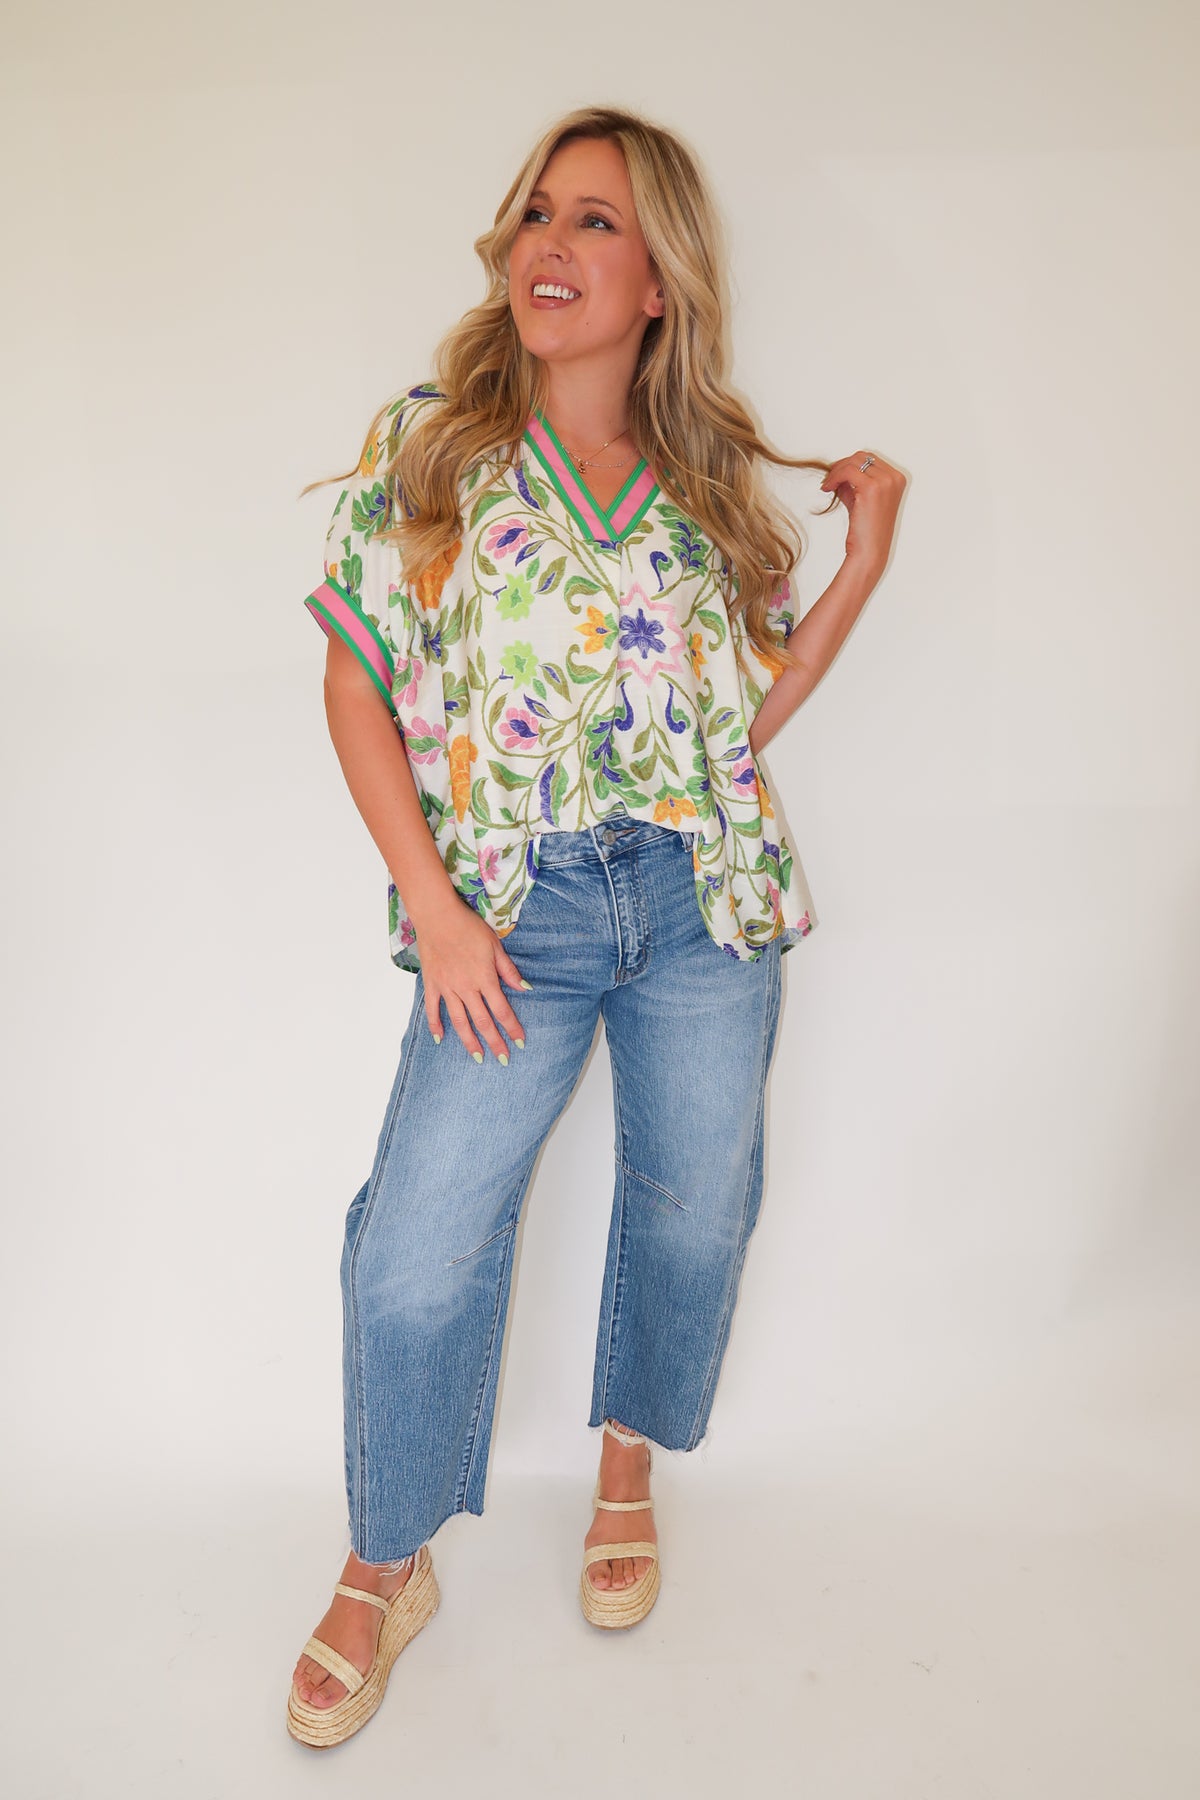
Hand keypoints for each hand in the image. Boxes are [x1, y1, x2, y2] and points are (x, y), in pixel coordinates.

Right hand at [412, 892, 527, 1061]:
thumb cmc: (468, 926)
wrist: (437, 915)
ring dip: (469, 1041)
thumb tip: (524, 988)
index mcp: (485, 978)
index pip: (502, 1010)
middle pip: (483, 1021)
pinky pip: (433, 1010)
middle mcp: (466, 988)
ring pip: (460, 1021)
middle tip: (503, 1059)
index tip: (520, 1042)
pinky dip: (436, 1025)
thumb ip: (508, 970)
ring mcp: (447, 988)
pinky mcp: (431, 984)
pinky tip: (441, 1039)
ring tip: (478, 1057)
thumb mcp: (495, 945)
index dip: (512, 1027)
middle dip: (494, 1042)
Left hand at [820, 451, 906, 570]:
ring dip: (836, 471)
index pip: (870, 459)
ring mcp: (885, 481)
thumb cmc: (867, 530)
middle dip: (842, 465)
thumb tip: (838, 470)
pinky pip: (846, 471)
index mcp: (897, 479)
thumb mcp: (861, 499)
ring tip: (827, 485)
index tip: (836, 474)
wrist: (869, 551)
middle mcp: (894, 478)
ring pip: (853, 461)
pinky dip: (834, 477)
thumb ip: (854, 483)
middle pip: (862, 456)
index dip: (850, 464)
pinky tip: (827, 488)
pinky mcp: (871, 487)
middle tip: (829, 479)